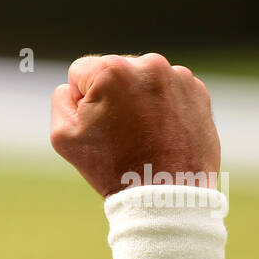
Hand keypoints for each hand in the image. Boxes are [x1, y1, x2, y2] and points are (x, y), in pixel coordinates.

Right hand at [50, 53, 220, 197]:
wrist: (166, 195)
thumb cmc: (112, 168)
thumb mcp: (63, 136)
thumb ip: (60, 100)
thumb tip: (72, 87)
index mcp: (112, 70)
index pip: (80, 72)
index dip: (80, 102)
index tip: (97, 127)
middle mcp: (148, 63)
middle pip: (113, 72)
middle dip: (112, 97)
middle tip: (120, 134)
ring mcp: (178, 77)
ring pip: (141, 81)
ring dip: (137, 101)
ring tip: (142, 136)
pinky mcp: (198, 91)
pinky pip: (168, 91)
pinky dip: (162, 108)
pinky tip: (161, 134)